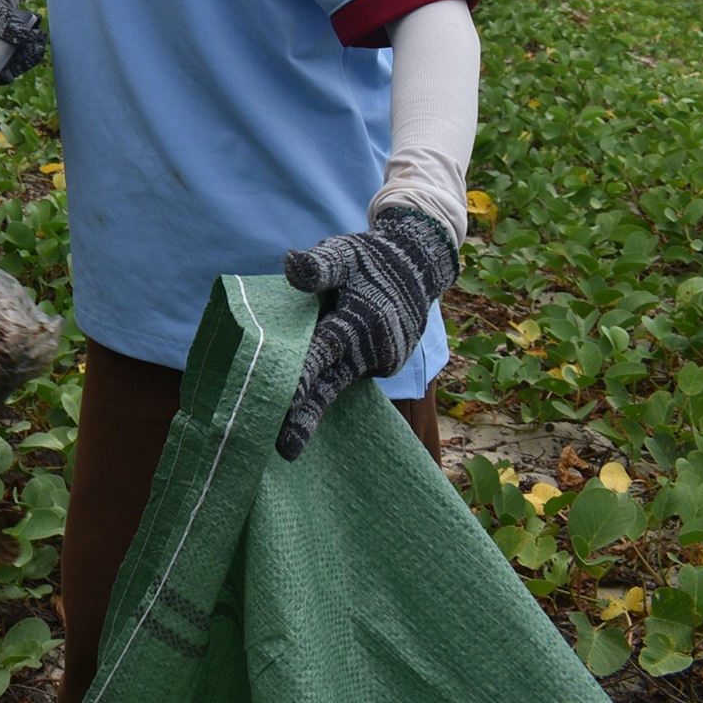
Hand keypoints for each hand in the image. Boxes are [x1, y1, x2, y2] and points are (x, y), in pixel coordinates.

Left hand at [276, 207, 458, 461]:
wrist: (417, 267)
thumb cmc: (370, 260)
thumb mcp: (345, 254)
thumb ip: (320, 265)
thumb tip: (292, 264)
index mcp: (358, 322)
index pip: (322, 352)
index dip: (302, 376)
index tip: (285, 400)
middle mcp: (371, 349)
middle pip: (330, 384)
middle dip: (307, 416)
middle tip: (285, 450)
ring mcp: (379, 361)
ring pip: (337, 384)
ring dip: (313, 409)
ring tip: (286, 445)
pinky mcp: (382, 366)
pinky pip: (348, 375)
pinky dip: (327, 385)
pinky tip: (299, 404)